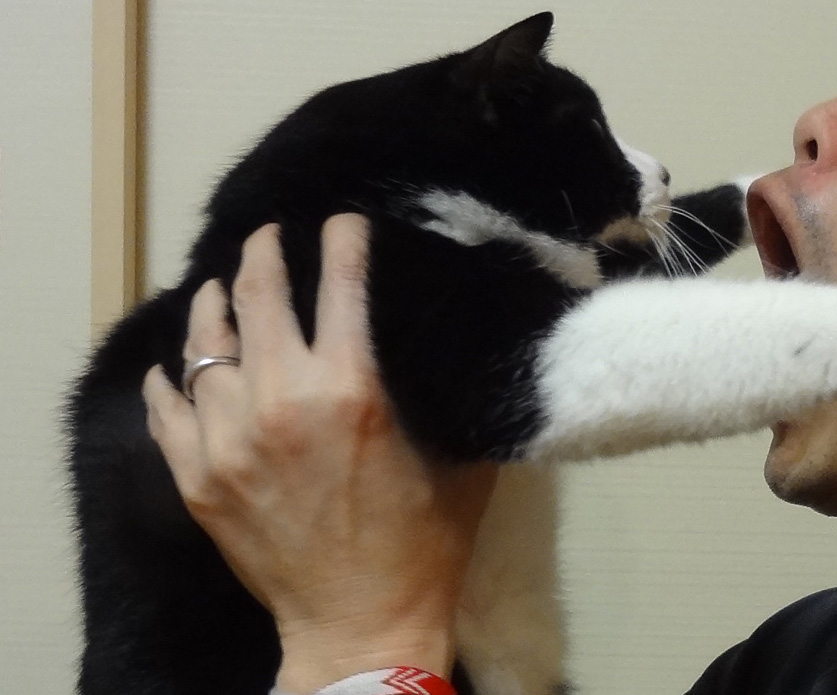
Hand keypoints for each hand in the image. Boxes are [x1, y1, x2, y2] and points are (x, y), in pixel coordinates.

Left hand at [142, 214, 498, 692]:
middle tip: (270, 235)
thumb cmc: (423, 544)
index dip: (341, 239)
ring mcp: (229, 440)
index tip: (342, 221)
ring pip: (204, 346)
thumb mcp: (461, 461)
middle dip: (265, 251)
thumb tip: (461, 343)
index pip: (340, 284)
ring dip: (213, 304)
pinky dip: (171, 378)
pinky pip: (167, 407)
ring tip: (220, 286)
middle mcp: (283, 402)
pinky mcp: (197, 478)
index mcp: (353, 391)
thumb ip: (453, 395)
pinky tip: (180, 365)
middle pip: (258, 297)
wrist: (361, 624)